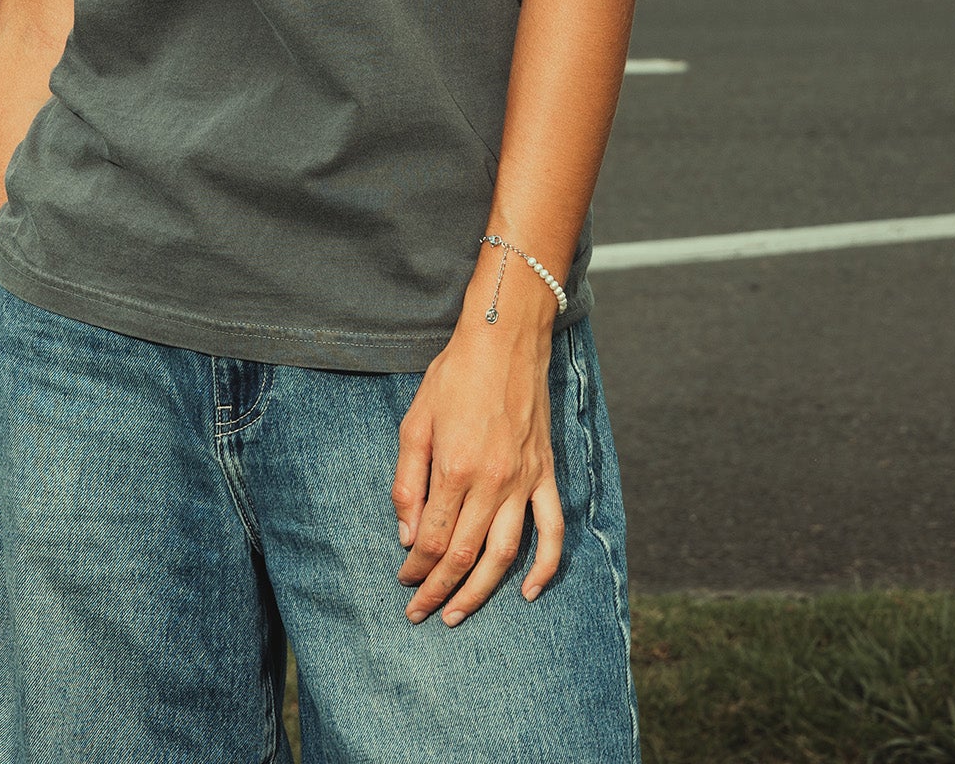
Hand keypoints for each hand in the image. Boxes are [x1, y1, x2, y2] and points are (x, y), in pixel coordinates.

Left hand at [391, 304, 562, 626]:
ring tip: (459, 614)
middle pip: (464, 554)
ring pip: (504, 553)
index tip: (403, 580)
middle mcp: (492, 482)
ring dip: (481, 591)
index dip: (416, 567)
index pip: (433, 538)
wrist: (504, 340)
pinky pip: (552, 530)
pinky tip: (529, 591)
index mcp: (455, 468)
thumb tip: (407, 534)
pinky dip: (546, 566)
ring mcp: (524, 480)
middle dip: (439, 589)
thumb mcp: (415, 421)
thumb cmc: (454, 376)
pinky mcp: (546, 473)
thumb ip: (407, 480)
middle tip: (420, 613)